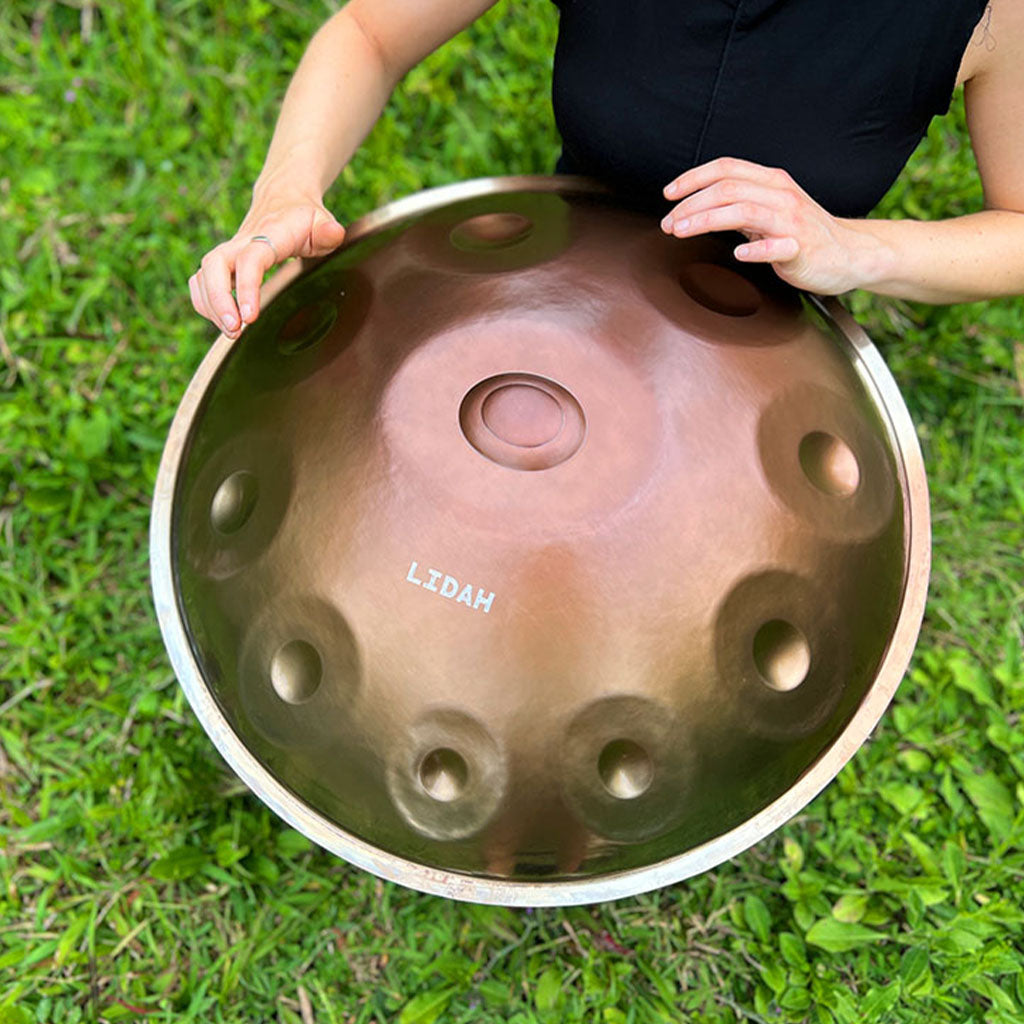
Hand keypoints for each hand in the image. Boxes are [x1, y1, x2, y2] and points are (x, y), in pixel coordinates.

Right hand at [188, 195, 346, 337]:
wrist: (283, 200)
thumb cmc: (305, 218)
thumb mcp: (322, 222)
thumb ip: (328, 231)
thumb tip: (333, 233)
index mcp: (269, 234)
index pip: (250, 259)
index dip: (247, 287)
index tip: (250, 317)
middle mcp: (242, 241)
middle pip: (214, 265)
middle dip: (218, 300)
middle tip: (235, 330)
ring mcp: (229, 252)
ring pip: (203, 275)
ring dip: (211, 307)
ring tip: (233, 333)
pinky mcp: (223, 263)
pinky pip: (201, 282)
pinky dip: (205, 304)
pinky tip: (224, 322)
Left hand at [661, 158, 887, 294]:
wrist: (848, 254)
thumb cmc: (803, 234)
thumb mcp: (769, 210)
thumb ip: (739, 205)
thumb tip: (699, 206)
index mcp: (771, 182)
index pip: (726, 168)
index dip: (693, 178)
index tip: (668, 194)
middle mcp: (781, 195)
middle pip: (727, 189)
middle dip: (690, 205)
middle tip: (668, 224)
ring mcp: (792, 221)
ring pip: (744, 212)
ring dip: (706, 220)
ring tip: (681, 232)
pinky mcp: (801, 249)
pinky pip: (777, 247)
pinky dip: (756, 249)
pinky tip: (738, 254)